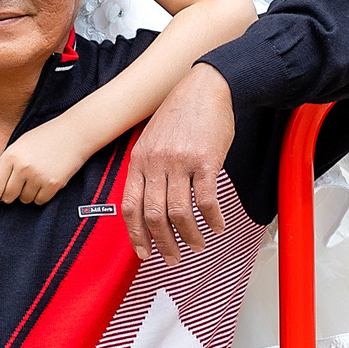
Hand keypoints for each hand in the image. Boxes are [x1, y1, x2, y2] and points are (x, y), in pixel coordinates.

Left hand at [0, 117, 94, 230]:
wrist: (75, 133)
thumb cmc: (45, 137)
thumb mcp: (20, 143)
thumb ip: (5, 161)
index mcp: (11, 156)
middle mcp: (22, 167)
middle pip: (8, 197)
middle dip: (12, 193)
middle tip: (24, 179)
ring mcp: (38, 176)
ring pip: (25, 200)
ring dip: (29, 192)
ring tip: (39, 173)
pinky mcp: (53, 184)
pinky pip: (40, 201)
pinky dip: (42, 195)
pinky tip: (48, 179)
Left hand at [125, 64, 235, 262]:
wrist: (206, 87)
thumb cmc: (180, 114)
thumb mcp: (151, 139)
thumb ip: (147, 168)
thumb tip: (148, 204)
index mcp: (139, 161)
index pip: (130, 206)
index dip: (136, 234)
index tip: (144, 253)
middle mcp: (156, 163)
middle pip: (154, 215)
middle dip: (163, 244)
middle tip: (173, 260)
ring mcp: (180, 162)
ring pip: (180, 213)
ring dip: (190, 236)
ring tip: (198, 246)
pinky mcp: (205, 161)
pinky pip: (207, 199)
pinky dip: (212, 218)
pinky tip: (218, 226)